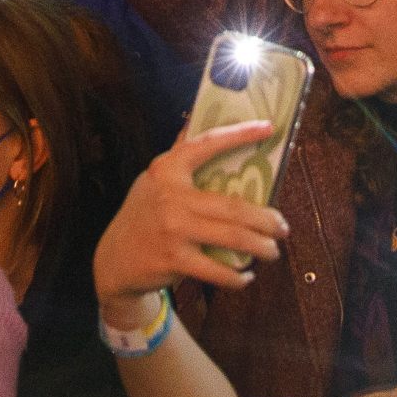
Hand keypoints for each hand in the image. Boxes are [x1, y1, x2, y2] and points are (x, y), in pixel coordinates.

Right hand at [92, 119, 289, 315]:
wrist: (113, 260)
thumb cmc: (143, 214)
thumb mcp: (154, 180)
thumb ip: (178, 157)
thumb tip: (195, 119)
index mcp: (168, 168)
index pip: (208, 143)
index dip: (240, 134)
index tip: (268, 128)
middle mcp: (171, 194)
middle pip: (235, 206)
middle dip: (267, 219)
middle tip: (283, 227)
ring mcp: (174, 228)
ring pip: (233, 237)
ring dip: (260, 247)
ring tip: (273, 251)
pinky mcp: (174, 259)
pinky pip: (217, 269)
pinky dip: (237, 276)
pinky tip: (247, 276)